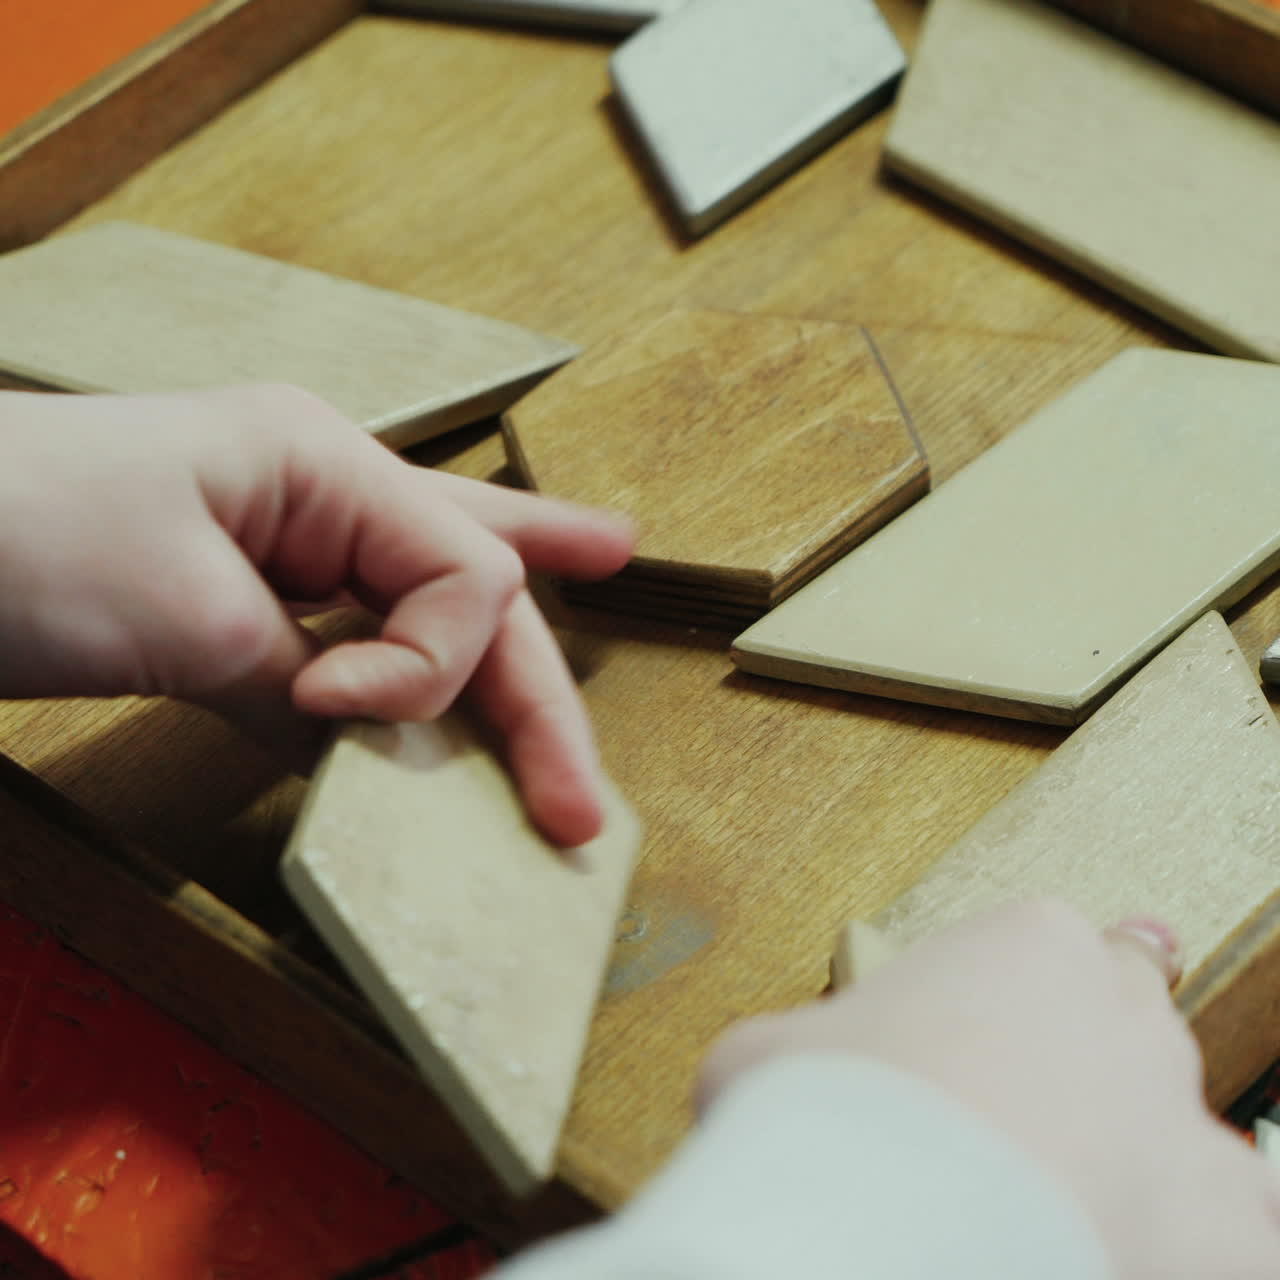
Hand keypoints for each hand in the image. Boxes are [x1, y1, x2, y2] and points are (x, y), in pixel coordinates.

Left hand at [0, 385, 632, 844]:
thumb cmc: (9, 537)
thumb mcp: (181, 615)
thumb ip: (300, 679)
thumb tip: (359, 736)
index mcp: (319, 462)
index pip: (456, 571)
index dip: (428, 661)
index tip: (335, 706)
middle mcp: (318, 489)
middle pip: (469, 586)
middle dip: (533, 691)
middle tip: (584, 795)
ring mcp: (280, 532)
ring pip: (432, 582)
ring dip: (504, 627)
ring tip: (607, 559)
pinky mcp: (239, 585)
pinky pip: (359, 619)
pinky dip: (422, 646)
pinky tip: (477, 611)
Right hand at [699, 899, 1279, 1278]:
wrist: (882, 1214)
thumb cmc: (827, 1116)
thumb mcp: (771, 1052)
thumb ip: (800, 1044)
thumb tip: (767, 1076)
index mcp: (1026, 944)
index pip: (1039, 950)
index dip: (997, 1004)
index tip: (968, 1048)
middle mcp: (1120, 1010)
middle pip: (1123, 1010)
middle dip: (1080, 1054)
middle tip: (1029, 1108)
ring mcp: (1178, 1110)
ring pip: (1180, 1113)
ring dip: (1138, 1145)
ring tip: (1077, 1192)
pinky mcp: (1226, 1221)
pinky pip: (1233, 1226)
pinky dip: (1192, 1241)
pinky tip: (1128, 1251)